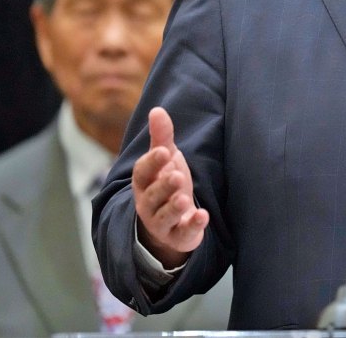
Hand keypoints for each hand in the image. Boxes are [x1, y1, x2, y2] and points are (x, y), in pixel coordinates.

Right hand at [132, 106, 208, 267]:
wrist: (169, 221)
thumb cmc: (165, 183)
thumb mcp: (165, 159)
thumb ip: (162, 137)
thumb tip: (156, 109)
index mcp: (144, 182)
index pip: (142, 172)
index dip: (152, 162)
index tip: (164, 151)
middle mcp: (148, 204)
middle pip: (153, 195)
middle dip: (164, 186)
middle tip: (177, 175)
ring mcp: (161, 222)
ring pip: (164, 217)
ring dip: (174, 208)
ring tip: (184, 198)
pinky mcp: (177, 236)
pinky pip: (182, 233)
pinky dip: (192, 225)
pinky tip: (203, 216)